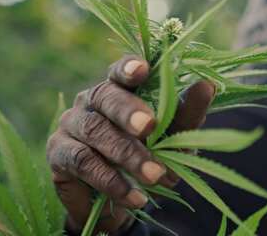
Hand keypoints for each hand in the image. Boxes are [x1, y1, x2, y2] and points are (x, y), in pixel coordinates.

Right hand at [46, 55, 214, 233]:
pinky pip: (83, 162)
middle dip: (128, 110)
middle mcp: (90, 100)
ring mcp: (71, 123)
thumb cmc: (145, 156)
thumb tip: (208, 86)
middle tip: (149, 126)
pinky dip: (110, 180)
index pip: (119, 71)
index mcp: (117, 89)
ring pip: (94, 130)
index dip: (128, 68)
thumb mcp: (171, 137)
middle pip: (105, 96)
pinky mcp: (58, 152)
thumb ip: (185, 114)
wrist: (116, 198)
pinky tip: (134, 196)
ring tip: (154, 175)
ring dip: (126, 153)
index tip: (143, 69)